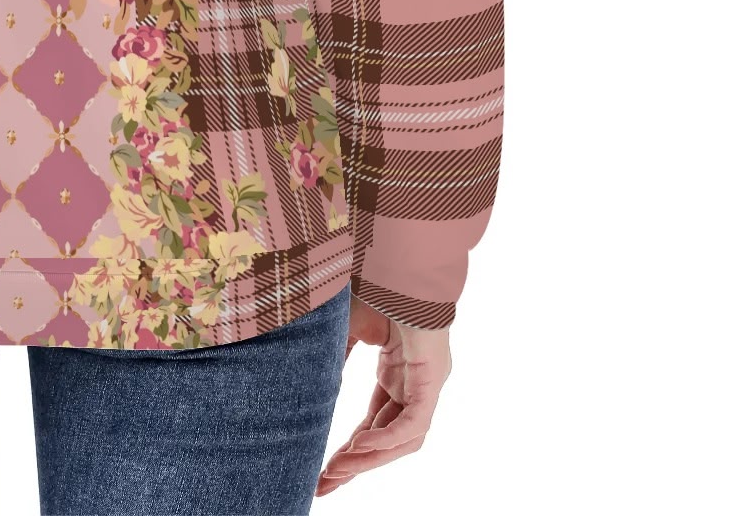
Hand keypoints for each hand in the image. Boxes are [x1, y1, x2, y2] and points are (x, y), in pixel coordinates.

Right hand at [318, 299, 451, 494]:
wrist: (394, 259)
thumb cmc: (373, 285)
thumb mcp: (344, 330)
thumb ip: (333, 361)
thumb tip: (314, 391)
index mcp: (397, 372)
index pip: (374, 423)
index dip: (350, 449)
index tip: (323, 469)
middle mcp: (414, 384)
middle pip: (386, 439)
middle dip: (355, 465)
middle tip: (324, 485)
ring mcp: (425, 384)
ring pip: (402, 440)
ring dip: (369, 460)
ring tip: (336, 472)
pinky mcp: (431, 380)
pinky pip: (412, 424)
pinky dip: (386, 439)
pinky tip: (358, 448)